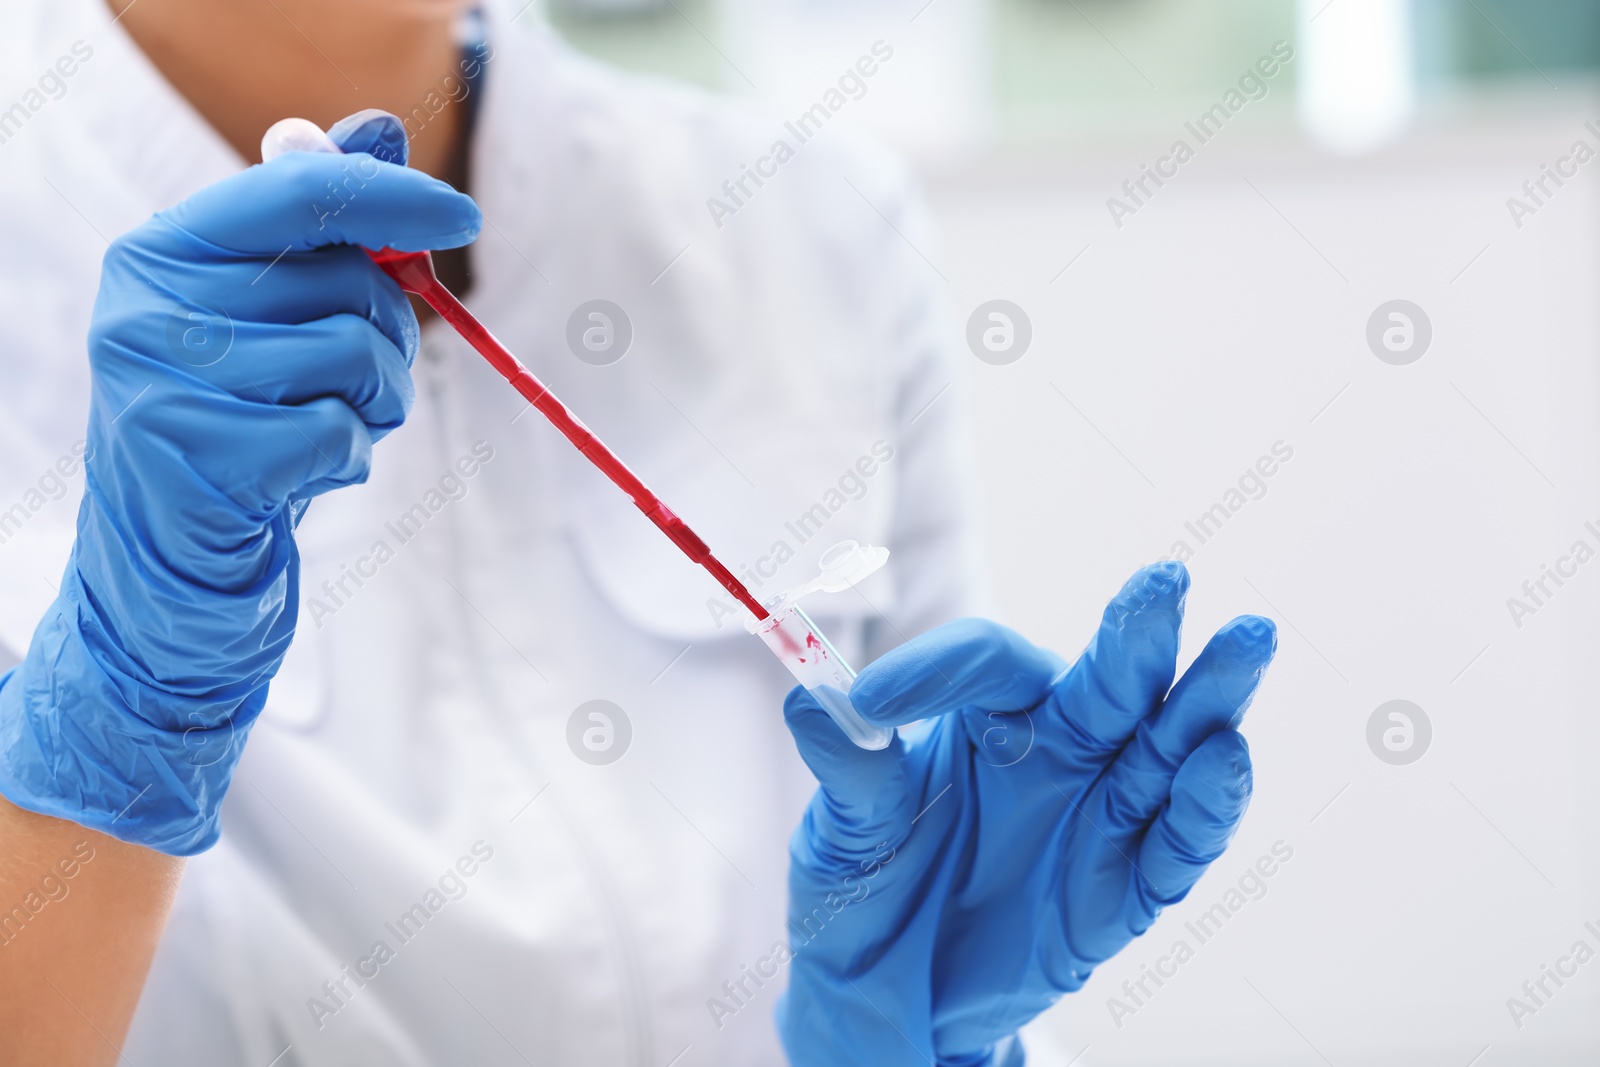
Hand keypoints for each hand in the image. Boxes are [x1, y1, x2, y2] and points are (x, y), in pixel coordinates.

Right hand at [0, 112, 478, 854]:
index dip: (393, 196)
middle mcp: (148, 305)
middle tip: (359, 379)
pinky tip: (302, 472)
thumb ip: (320, 227)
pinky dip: (348, 454)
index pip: (299, 192)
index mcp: (162, 251)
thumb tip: (377, 129)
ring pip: (351, 354)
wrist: (172, 557)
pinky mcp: (199, 456)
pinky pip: (338, 430)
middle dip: (388, 334)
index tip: (465, 212)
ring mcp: (165, 382)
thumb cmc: (240, 421)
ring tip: (326, 426)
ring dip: (375, 400)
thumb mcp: (271, 317)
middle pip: (344, 281)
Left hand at [776, 562, 1275, 1065]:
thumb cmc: (870, 888)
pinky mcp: (1129, 887)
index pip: (989, 661)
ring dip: (1210, 697)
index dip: (939, 669)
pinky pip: (1179, 842)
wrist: (889, 994)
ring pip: (1172, 743)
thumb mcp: (846, 835)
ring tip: (1244, 641)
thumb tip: (809, 703)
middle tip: (1165, 580)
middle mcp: (1061, 748)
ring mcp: (1103, 812)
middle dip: (1140, 632)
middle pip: (1111, 679)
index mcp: (989, 715)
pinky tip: (1223, 758)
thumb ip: (851, 775)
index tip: (870, 705)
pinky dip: (1207, 804)